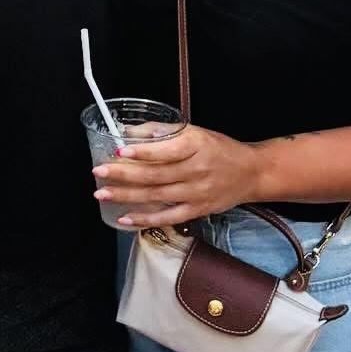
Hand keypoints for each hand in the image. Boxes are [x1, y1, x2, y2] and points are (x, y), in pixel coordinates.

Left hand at [92, 123, 265, 225]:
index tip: (119, 150)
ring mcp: (197, 193)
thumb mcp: (196, 132)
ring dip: (127, 196)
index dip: (142, 151)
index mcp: (197, 145)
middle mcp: (197, 169)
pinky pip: (167, 217)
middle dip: (124, 174)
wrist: (251, 172)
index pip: (167, 150)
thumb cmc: (219, 148)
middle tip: (99, 172)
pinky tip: (125, 218)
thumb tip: (130, 131)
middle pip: (156, 174)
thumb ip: (164, 132)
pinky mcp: (197, 210)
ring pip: (157, 196)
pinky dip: (145, 219)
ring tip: (102, 193)